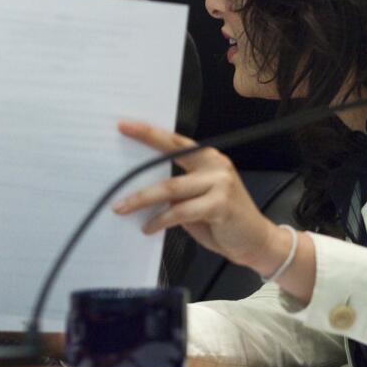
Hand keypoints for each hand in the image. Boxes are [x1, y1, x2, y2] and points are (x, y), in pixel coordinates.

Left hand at [113, 120, 295, 278]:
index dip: (148, 133)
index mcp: (207, 158)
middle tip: (111, 171)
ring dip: (142, 200)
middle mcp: (215, 165)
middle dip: (137, 169)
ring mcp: (219, 183)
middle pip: (169, 160)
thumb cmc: (222, 219)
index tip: (123, 126)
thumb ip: (178, 190)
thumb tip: (142, 187)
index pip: (173, 141)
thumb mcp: (198, 199)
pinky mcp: (220, 205)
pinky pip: (180, 211)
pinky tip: (148, 227)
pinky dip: (160, 220)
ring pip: (171, 189)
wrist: (255, 241)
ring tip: (121, 208)